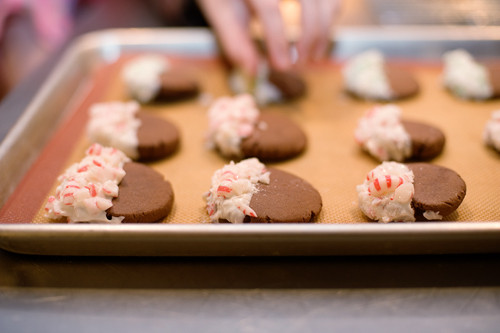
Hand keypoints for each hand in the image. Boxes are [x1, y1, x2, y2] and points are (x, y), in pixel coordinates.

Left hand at [197, 0, 341, 74]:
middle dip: (309, 37)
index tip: (282, 66)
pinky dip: (329, 17)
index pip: (269, 8)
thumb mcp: (218, 7)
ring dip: (324, 30)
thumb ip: (233, 38)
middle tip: (299, 65)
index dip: (277, 40)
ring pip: (326, 0)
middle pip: (308, 1)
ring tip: (312, 56)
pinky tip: (318, 38)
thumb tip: (252, 70)